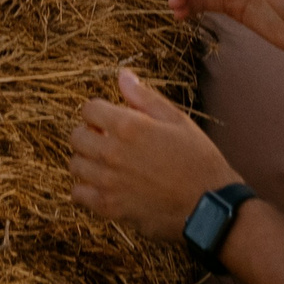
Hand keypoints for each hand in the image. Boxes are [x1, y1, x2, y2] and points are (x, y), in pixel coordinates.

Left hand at [68, 68, 236, 239]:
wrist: (209, 205)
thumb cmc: (198, 159)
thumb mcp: (177, 120)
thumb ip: (145, 98)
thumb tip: (123, 76)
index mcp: (129, 127)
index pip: (89, 109)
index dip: (99, 111)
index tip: (109, 119)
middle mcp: (112, 153)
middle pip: (76, 136)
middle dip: (89, 134)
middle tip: (106, 140)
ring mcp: (108, 182)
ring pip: (75, 164)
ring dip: (87, 160)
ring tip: (105, 163)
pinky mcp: (109, 207)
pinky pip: (78, 194)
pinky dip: (85, 189)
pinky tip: (103, 186)